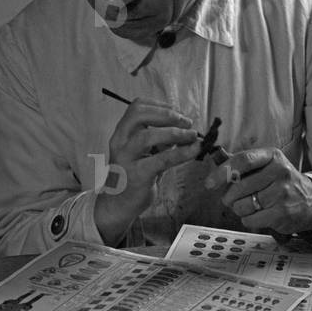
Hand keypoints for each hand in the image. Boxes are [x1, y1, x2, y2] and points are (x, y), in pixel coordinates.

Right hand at [94, 97, 199, 244]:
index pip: (137, 107)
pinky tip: (194, 150)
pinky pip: (162, 159)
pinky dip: (182, 153)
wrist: (118, 204)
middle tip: (186, 122)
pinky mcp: (137, 175)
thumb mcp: (145, 152)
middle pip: (139, 115)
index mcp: (122, 132)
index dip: (160, 106)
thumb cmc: (133, 175)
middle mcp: (120, 142)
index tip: (177, 112)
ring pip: (148, 136)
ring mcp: (126, 158)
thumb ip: (160, 140)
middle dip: (167, 115)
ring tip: (192, 135)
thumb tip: (185, 128)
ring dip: (175, 132)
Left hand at [205, 147, 311, 235]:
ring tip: (249, 206)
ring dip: (239, 209)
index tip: (209, 184)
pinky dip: (248, 219)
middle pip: (239, 187)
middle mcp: (280, 172)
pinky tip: (258, 215)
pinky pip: (250, 219)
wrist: (311, 201)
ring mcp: (282, 193)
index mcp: (272, 156)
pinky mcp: (282, 213)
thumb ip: (242, 164)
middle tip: (232, 199)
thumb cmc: (280, 182)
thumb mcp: (266, 166)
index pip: (243, 160)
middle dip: (229, 197)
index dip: (222, 172)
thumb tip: (216, 161)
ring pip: (242, 205)